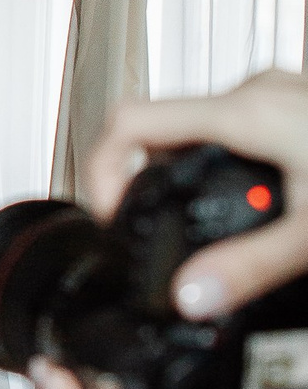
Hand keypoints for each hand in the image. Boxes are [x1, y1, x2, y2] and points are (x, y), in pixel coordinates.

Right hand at [85, 70, 307, 318]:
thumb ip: (250, 267)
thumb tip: (191, 295)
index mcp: (249, 114)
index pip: (130, 120)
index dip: (100, 167)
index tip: (109, 208)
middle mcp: (258, 93)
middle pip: (162, 126)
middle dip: (149, 178)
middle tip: (152, 223)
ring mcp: (276, 93)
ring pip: (199, 124)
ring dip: (186, 167)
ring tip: (196, 212)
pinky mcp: (292, 103)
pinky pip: (233, 124)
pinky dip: (221, 159)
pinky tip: (249, 196)